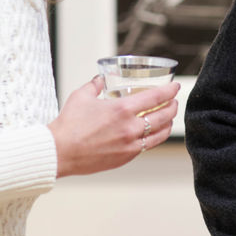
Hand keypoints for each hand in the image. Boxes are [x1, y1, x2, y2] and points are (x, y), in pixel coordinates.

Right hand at [47, 75, 180, 176]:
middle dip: (173, 106)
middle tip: (174, 101)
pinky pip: (147, 146)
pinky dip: (155, 137)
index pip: (156, 97)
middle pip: (164, 115)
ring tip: (169, 117)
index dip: (169, 90)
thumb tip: (100, 79)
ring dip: (168, 123)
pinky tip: (154, 133)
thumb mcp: (81, 96)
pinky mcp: (126, 157)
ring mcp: (130, 144)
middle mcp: (130, 127)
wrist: (60, 152)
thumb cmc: (68, 124)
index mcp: (122, 109)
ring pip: (160, 133)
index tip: (175, 87)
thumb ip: (95, 85)